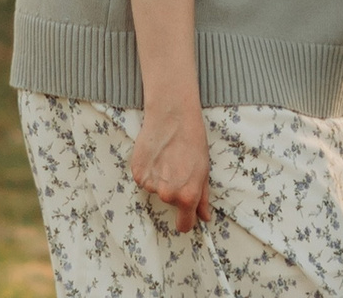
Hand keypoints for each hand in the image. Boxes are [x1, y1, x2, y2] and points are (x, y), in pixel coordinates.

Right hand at [129, 101, 212, 231]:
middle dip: (175, 190)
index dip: (186, 220)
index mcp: (187, 196)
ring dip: (161, 179)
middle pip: (170, 203)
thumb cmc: (193, 141)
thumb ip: (203, 197)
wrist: (173, 117)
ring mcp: (150, 185)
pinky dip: (150, 171)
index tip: (186, 214)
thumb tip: (205, 218)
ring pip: (157, 190)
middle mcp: (168, 195)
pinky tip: (156, 155)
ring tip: (168, 157)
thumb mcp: (204, 170)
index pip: (184, 225)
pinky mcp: (137, 174)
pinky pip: (145, 180)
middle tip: (179, 167)